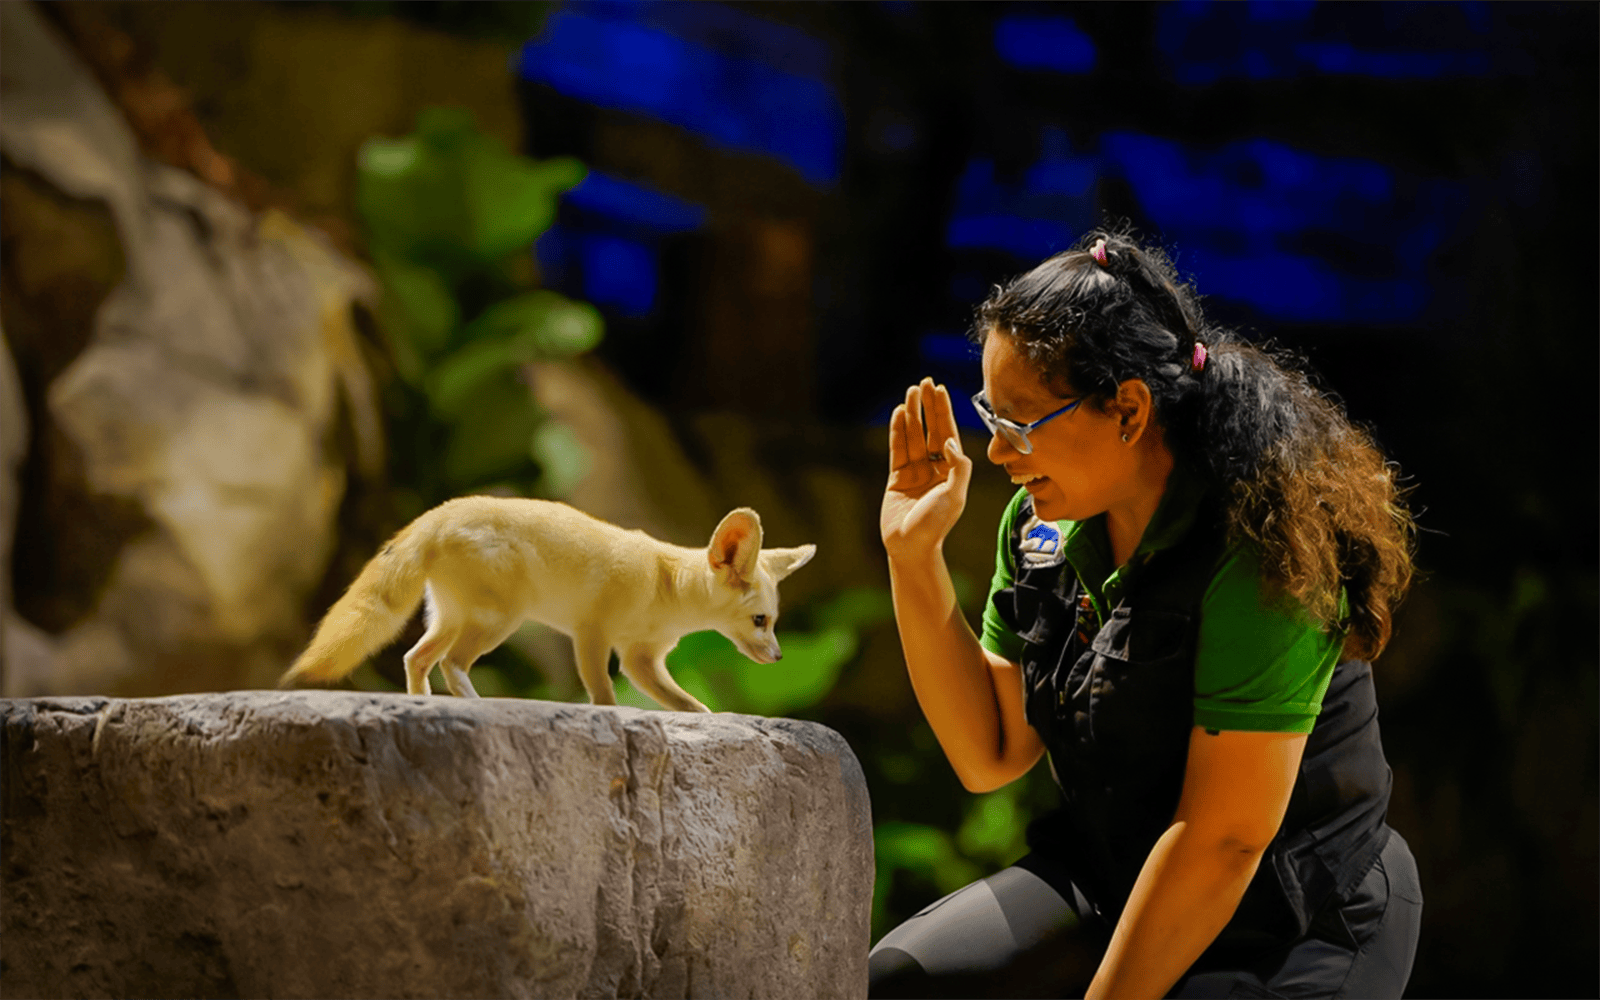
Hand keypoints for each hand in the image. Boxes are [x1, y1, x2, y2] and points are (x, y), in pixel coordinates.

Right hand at [880, 377, 973, 558]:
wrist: (910, 548)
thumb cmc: (935, 525)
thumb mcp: (954, 495)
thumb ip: (958, 466)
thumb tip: (950, 441)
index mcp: (952, 471)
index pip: (949, 434)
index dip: (944, 412)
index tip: (941, 390)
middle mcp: (935, 468)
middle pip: (931, 430)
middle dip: (928, 407)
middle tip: (925, 383)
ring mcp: (915, 472)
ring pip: (913, 436)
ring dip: (912, 414)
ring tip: (910, 392)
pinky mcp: (897, 478)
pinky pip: (897, 449)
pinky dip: (897, 431)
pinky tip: (898, 414)